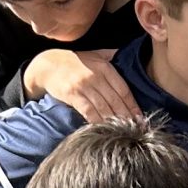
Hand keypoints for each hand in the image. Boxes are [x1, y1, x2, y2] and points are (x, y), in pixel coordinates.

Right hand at [20, 49, 140, 123]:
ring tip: (123, 132)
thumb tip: (128, 56)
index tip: (140, 117)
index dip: (133, 105)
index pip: (123, 89)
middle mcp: (96, 76)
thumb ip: (111, 56)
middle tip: (135, 129)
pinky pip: (89, 112)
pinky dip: (97, 122)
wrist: (48, 64)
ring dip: (114, 121)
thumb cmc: (74, 62)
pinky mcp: (73, 95)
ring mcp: (84, 86)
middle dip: (126, 116)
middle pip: (116, 100)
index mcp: (105, 67)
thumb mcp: (94, 55)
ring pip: (104, 108)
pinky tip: (104, 129)